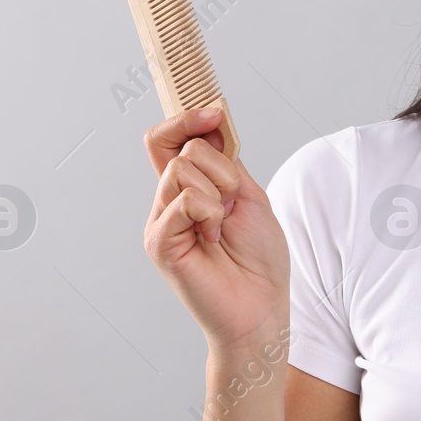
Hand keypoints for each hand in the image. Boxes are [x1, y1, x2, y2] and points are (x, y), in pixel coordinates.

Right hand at [143, 107, 290, 354]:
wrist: (261, 306)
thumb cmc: (259, 259)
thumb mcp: (249, 196)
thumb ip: (226, 162)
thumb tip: (210, 121)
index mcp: (189, 189)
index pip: (168, 140)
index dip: (186, 118)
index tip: (214, 113)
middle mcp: (168, 202)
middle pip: (182, 148)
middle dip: (222, 168)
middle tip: (232, 205)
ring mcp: (161, 221)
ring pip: (182, 168)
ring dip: (219, 191)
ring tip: (222, 227)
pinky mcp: (159, 242)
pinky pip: (183, 200)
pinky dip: (209, 212)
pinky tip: (213, 238)